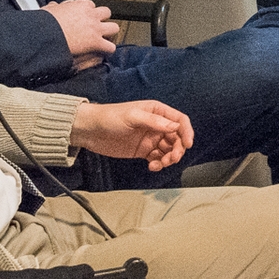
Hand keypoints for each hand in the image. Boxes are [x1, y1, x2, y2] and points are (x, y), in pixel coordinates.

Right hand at [46, 0, 118, 69]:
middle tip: (96, 27)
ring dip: (109, 34)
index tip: (84, 18)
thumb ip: (55, 7)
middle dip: (103, 19)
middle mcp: (91, 15)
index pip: (91, 5)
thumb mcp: (49, 10)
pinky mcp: (95, 43)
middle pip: (106, 13)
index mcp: (80, 5)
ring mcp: (95, 29)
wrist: (46, 35)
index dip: (88, 13)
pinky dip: (108, 51)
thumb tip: (54, 6)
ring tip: (103, 39)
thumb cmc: (45, 23)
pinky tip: (103, 53)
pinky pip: (110, 47)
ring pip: (114, 28)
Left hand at [69, 99, 191, 171]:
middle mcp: (156, 125)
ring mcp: (150, 138)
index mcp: (157, 112)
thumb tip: (175, 126)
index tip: (187, 145)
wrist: (90, 131)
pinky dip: (158, 164)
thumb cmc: (109, 117)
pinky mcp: (143, 150)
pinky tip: (152, 166)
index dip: (186, 132)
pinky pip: (158, 158)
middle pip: (177, 138)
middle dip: (177, 149)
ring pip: (169, 150)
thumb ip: (154, 122)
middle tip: (171, 159)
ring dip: (169, 158)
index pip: (179, 121)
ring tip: (160, 164)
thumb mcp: (132, 117)